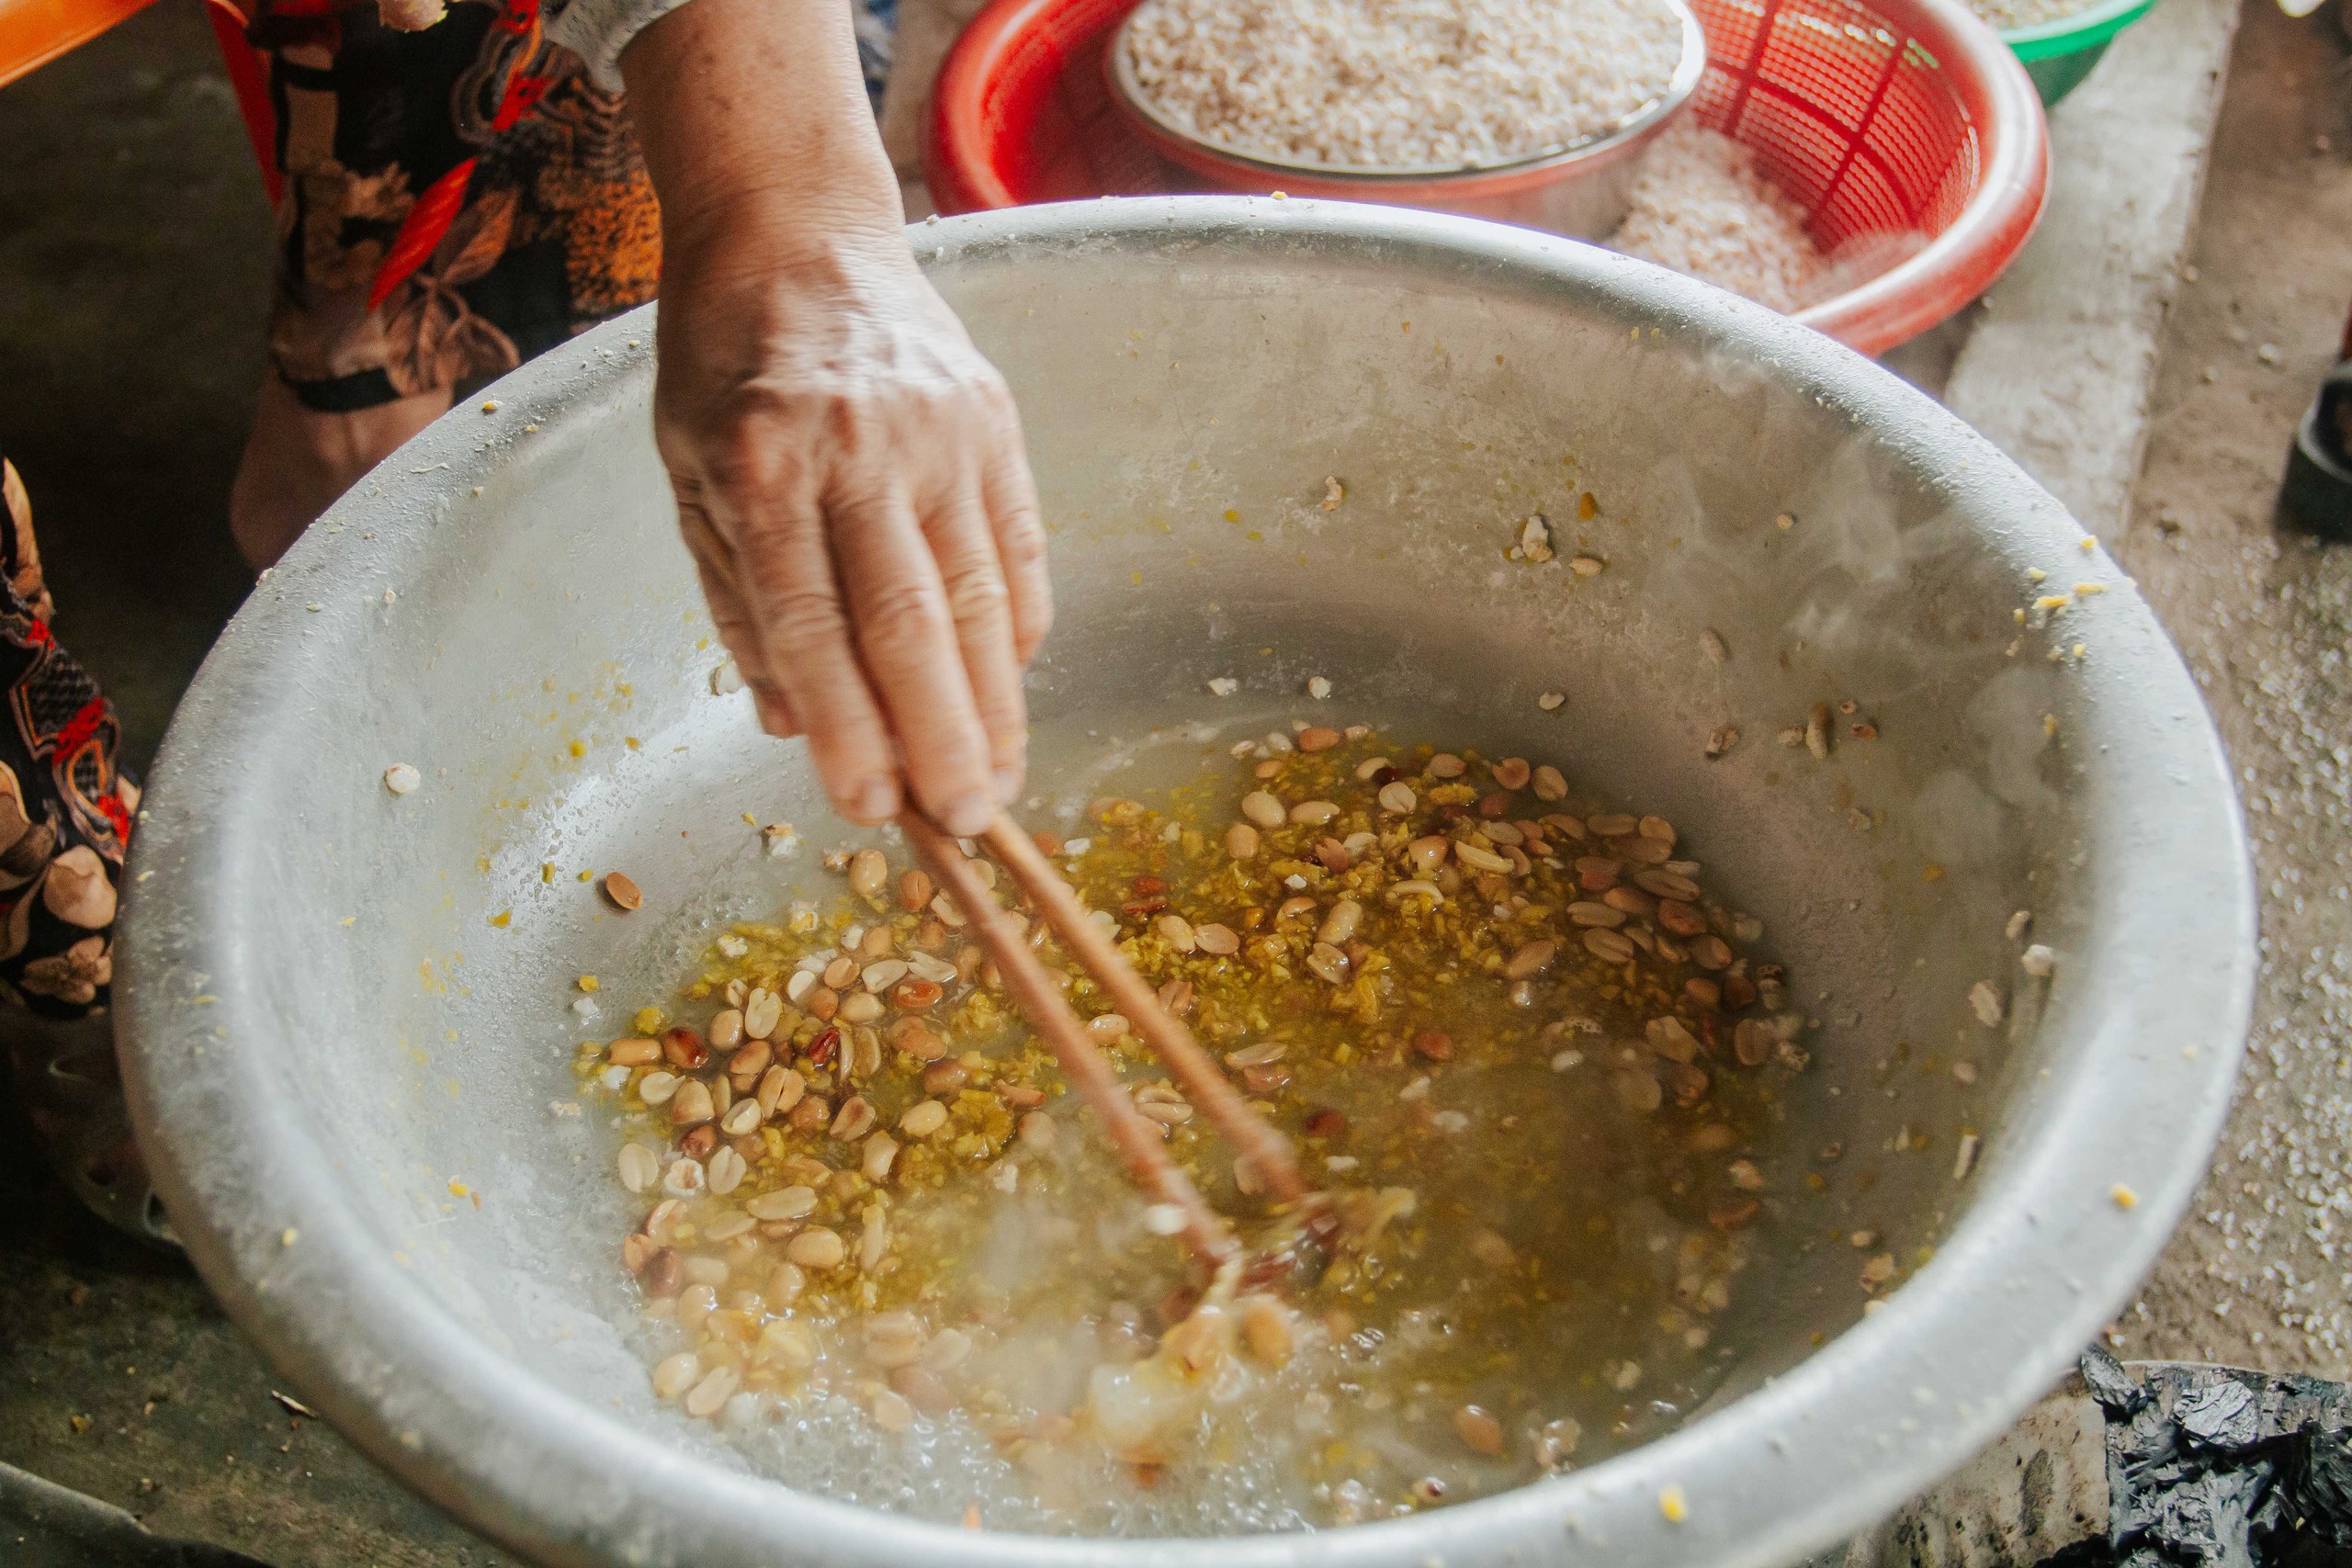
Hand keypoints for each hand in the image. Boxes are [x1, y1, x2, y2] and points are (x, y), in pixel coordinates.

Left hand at [656, 218, 1049, 833]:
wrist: (797, 233)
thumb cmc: (726, 367)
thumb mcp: (690, 477)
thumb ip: (740, 603)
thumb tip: (792, 725)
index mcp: (762, 464)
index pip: (812, 626)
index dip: (846, 728)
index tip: (870, 806)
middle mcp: (858, 447)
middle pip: (911, 623)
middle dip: (940, 738)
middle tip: (962, 820)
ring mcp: (940, 432)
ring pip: (981, 595)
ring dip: (996, 704)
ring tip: (1000, 781)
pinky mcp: (995, 423)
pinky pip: (1019, 548)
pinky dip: (1020, 630)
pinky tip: (1011, 691)